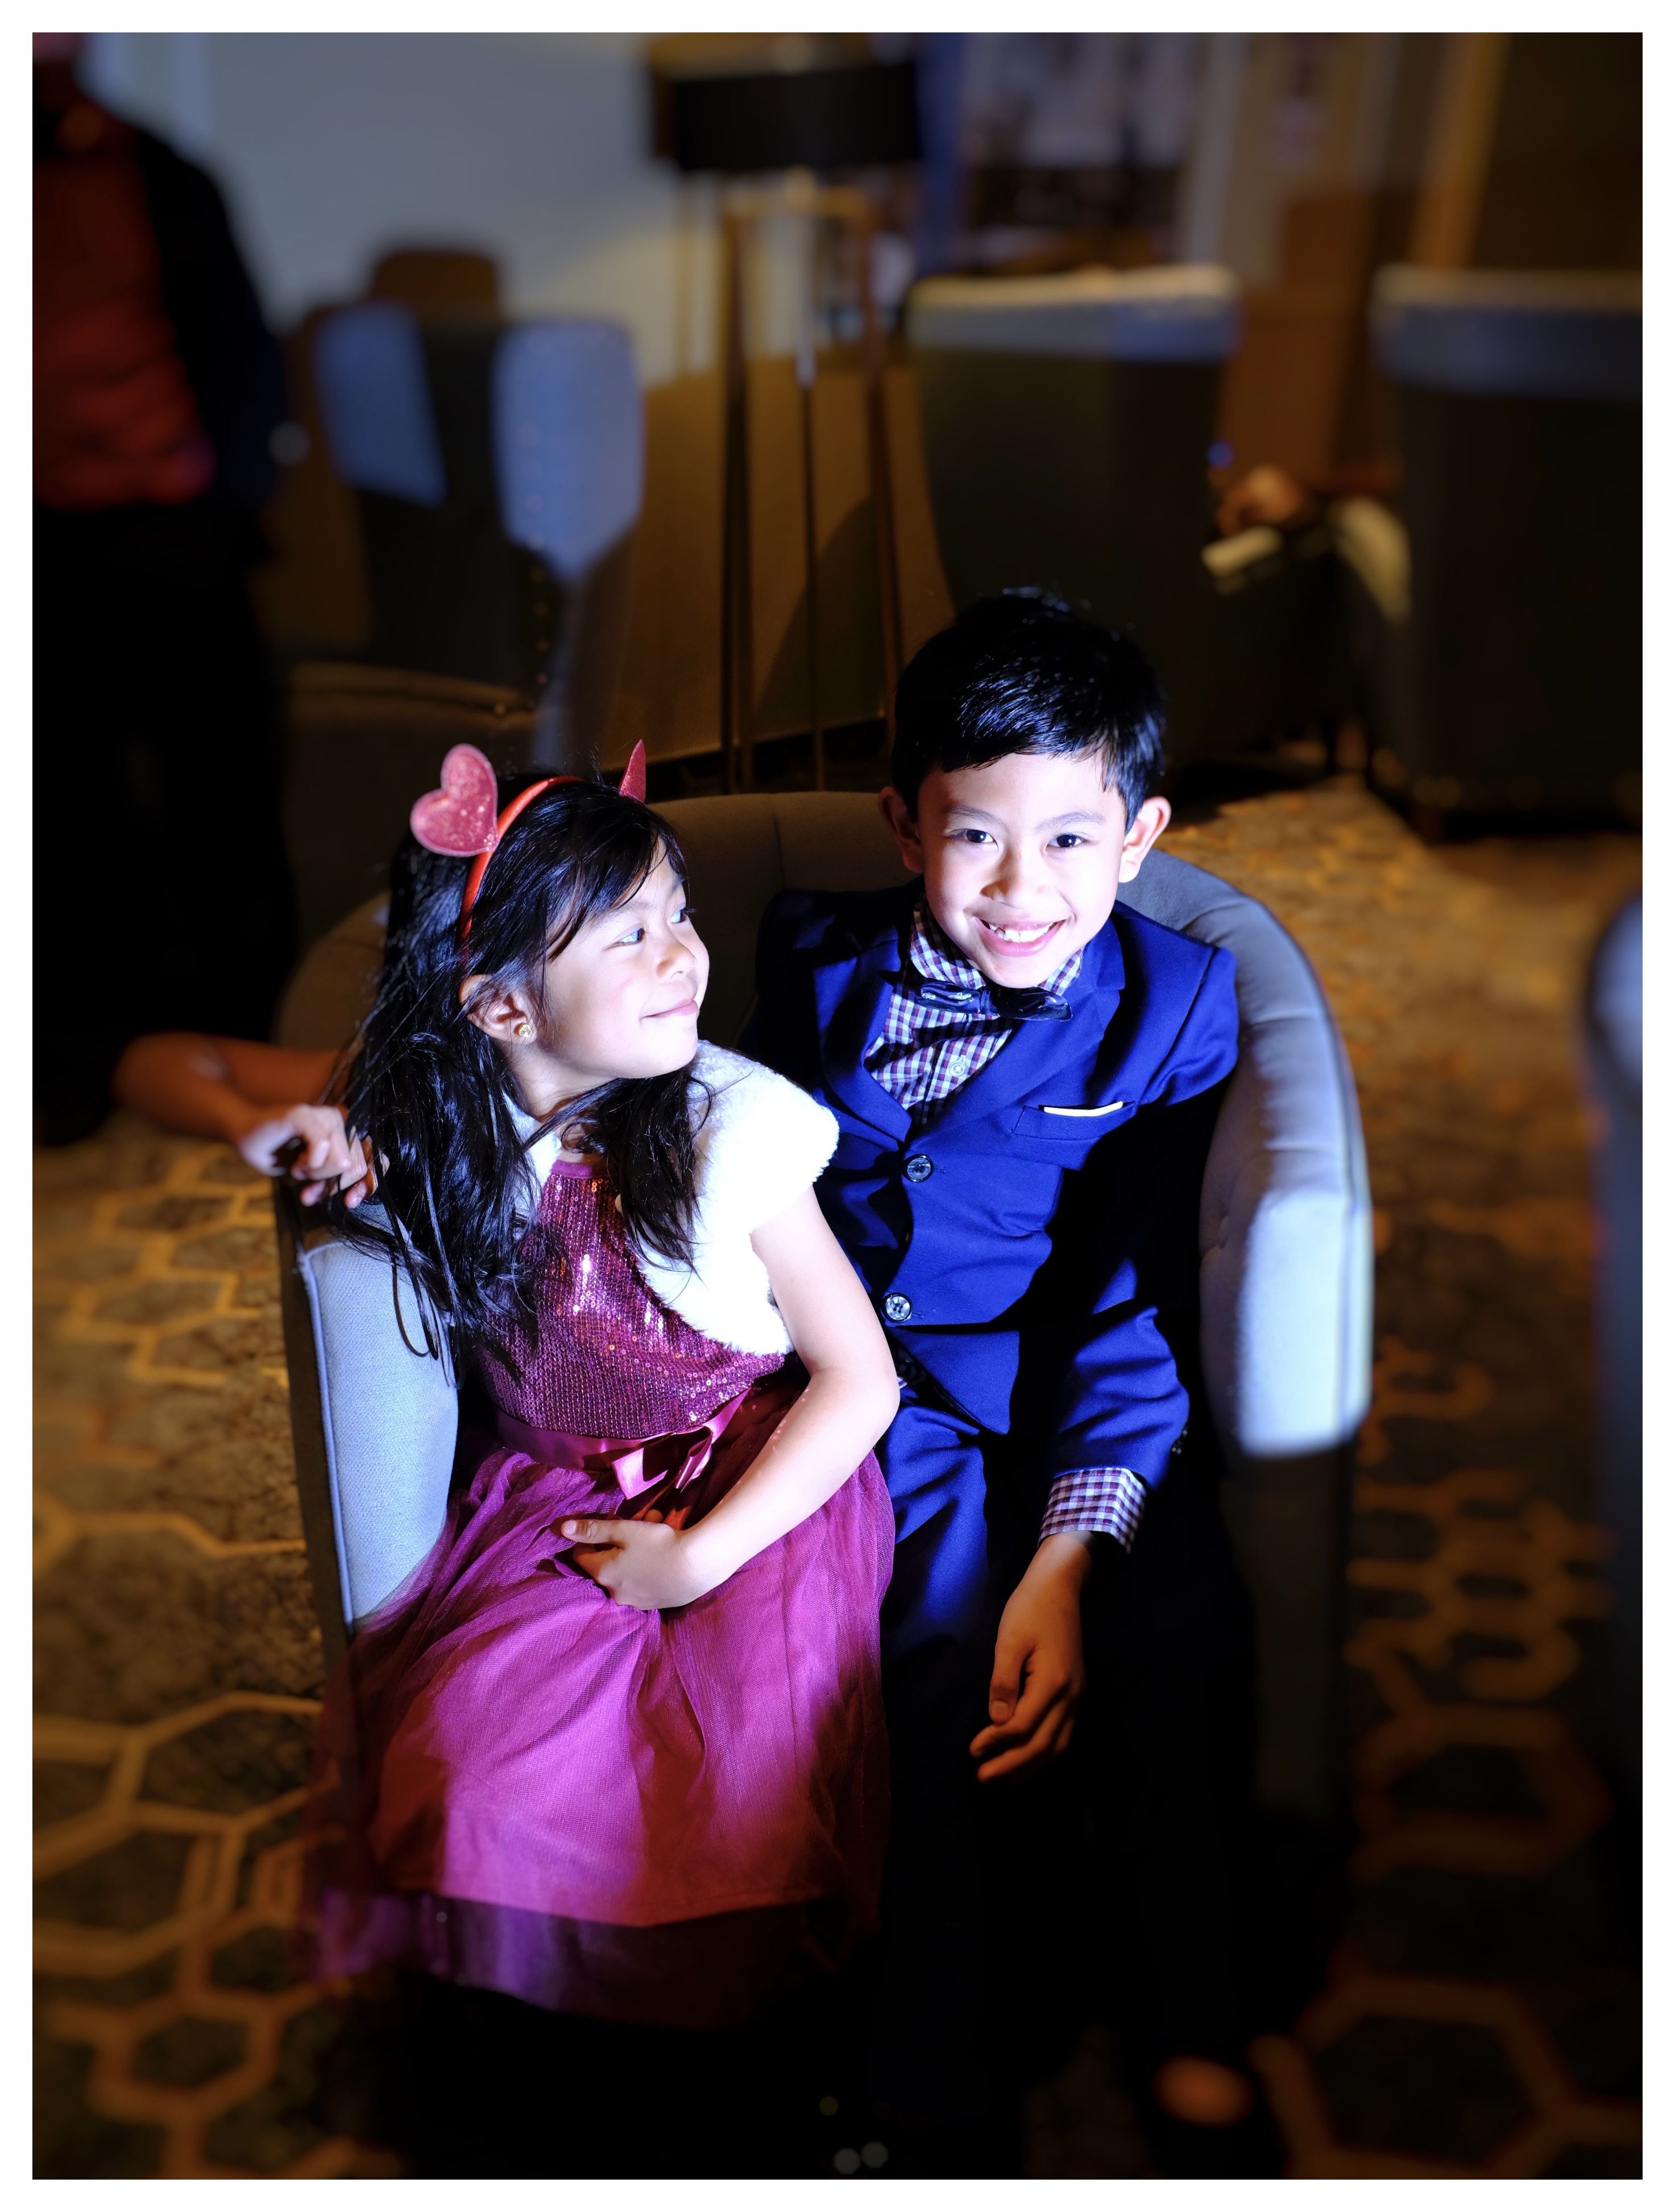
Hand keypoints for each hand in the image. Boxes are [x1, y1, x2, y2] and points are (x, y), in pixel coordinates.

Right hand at [236, 1103, 372, 1206]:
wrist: (248, 1141)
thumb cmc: (284, 1156)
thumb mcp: (317, 1176)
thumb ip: (339, 1180)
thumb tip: (355, 1196)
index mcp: (349, 1136)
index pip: (376, 1160)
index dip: (368, 1184)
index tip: (349, 1201)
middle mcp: (342, 1122)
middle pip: (356, 1167)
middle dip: (330, 1184)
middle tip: (309, 1184)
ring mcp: (325, 1116)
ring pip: (341, 1160)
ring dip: (315, 1174)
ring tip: (299, 1167)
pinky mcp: (306, 1115)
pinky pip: (322, 1146)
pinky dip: (308, 1163)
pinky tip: (297, 1161)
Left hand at [559, 1510, 708, 1611]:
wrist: (698, 1566)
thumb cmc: (657, 1544)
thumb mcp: (624, 1530)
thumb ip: (593, 1530)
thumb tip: (563, 1529)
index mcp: (603, 1573)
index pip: (581, 1556)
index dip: (589, 1538)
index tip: (606, 1524)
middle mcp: (615, 1592)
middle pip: (605, 1565)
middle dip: (615, 1545)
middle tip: (635, 1526)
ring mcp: (636, 1601)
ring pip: (626, 1574)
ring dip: (633, 1556)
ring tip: (655, 1534)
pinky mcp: (655, 1604)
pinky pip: (643, 1583)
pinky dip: (647, 1569)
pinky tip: (663, 1556)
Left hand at [969, 1534, 1091, 1782]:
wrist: (1060, 1588)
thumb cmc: (1029, 1610)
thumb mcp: (1009, 1640)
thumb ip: (1003, 1682)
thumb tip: (996, 1722)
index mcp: (1052, 1682)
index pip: (1022, 1726)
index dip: (996, 1743)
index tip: (973, 1751)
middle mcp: (1071, 1696)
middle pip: (1042, 1745)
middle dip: (1012, 1765)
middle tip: (984, 1779)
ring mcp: (1078, 1697)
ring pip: (1058, 1746)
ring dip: (1031, 1767)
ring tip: (1004, 1781)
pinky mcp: (1078, 1694)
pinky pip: (1065, 1735)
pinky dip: (1046, 1753)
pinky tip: (1029, 1761)